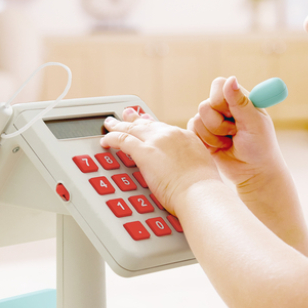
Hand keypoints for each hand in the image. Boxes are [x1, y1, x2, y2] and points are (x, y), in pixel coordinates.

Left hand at [99, 108, 222, 213]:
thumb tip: (184, 172)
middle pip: (147, 124)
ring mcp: (157, 142)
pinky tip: (105, 140)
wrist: (200, 193)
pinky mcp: (145, 152)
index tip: (147, 123)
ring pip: (132, 128)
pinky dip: (112, 138)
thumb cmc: (203, 191)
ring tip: (109, 124)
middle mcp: (172, 135)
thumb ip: (190, 165)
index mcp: (186, 138)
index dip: (152, 126)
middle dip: (134, 120)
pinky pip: (123, 140)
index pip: (164, 128)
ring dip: (118, 126)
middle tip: (126, 114)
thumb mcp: (202, 170)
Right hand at [187, 75, 287, 193]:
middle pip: (205, 105)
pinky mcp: (202, 134)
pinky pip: (193, 131)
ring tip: (229, 142)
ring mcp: (211, 120)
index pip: (219, 85)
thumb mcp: (254, 124)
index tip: (234, 116)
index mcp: (239, 98)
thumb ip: (241, 102)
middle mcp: (223, 106)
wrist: (253, 173)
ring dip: (214, 136)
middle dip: (219, 124)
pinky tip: (221, 148)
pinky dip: (207, 142)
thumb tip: (231, 79)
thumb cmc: (260, 147)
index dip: (221, 101)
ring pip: (197, 120)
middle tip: (235, 132)